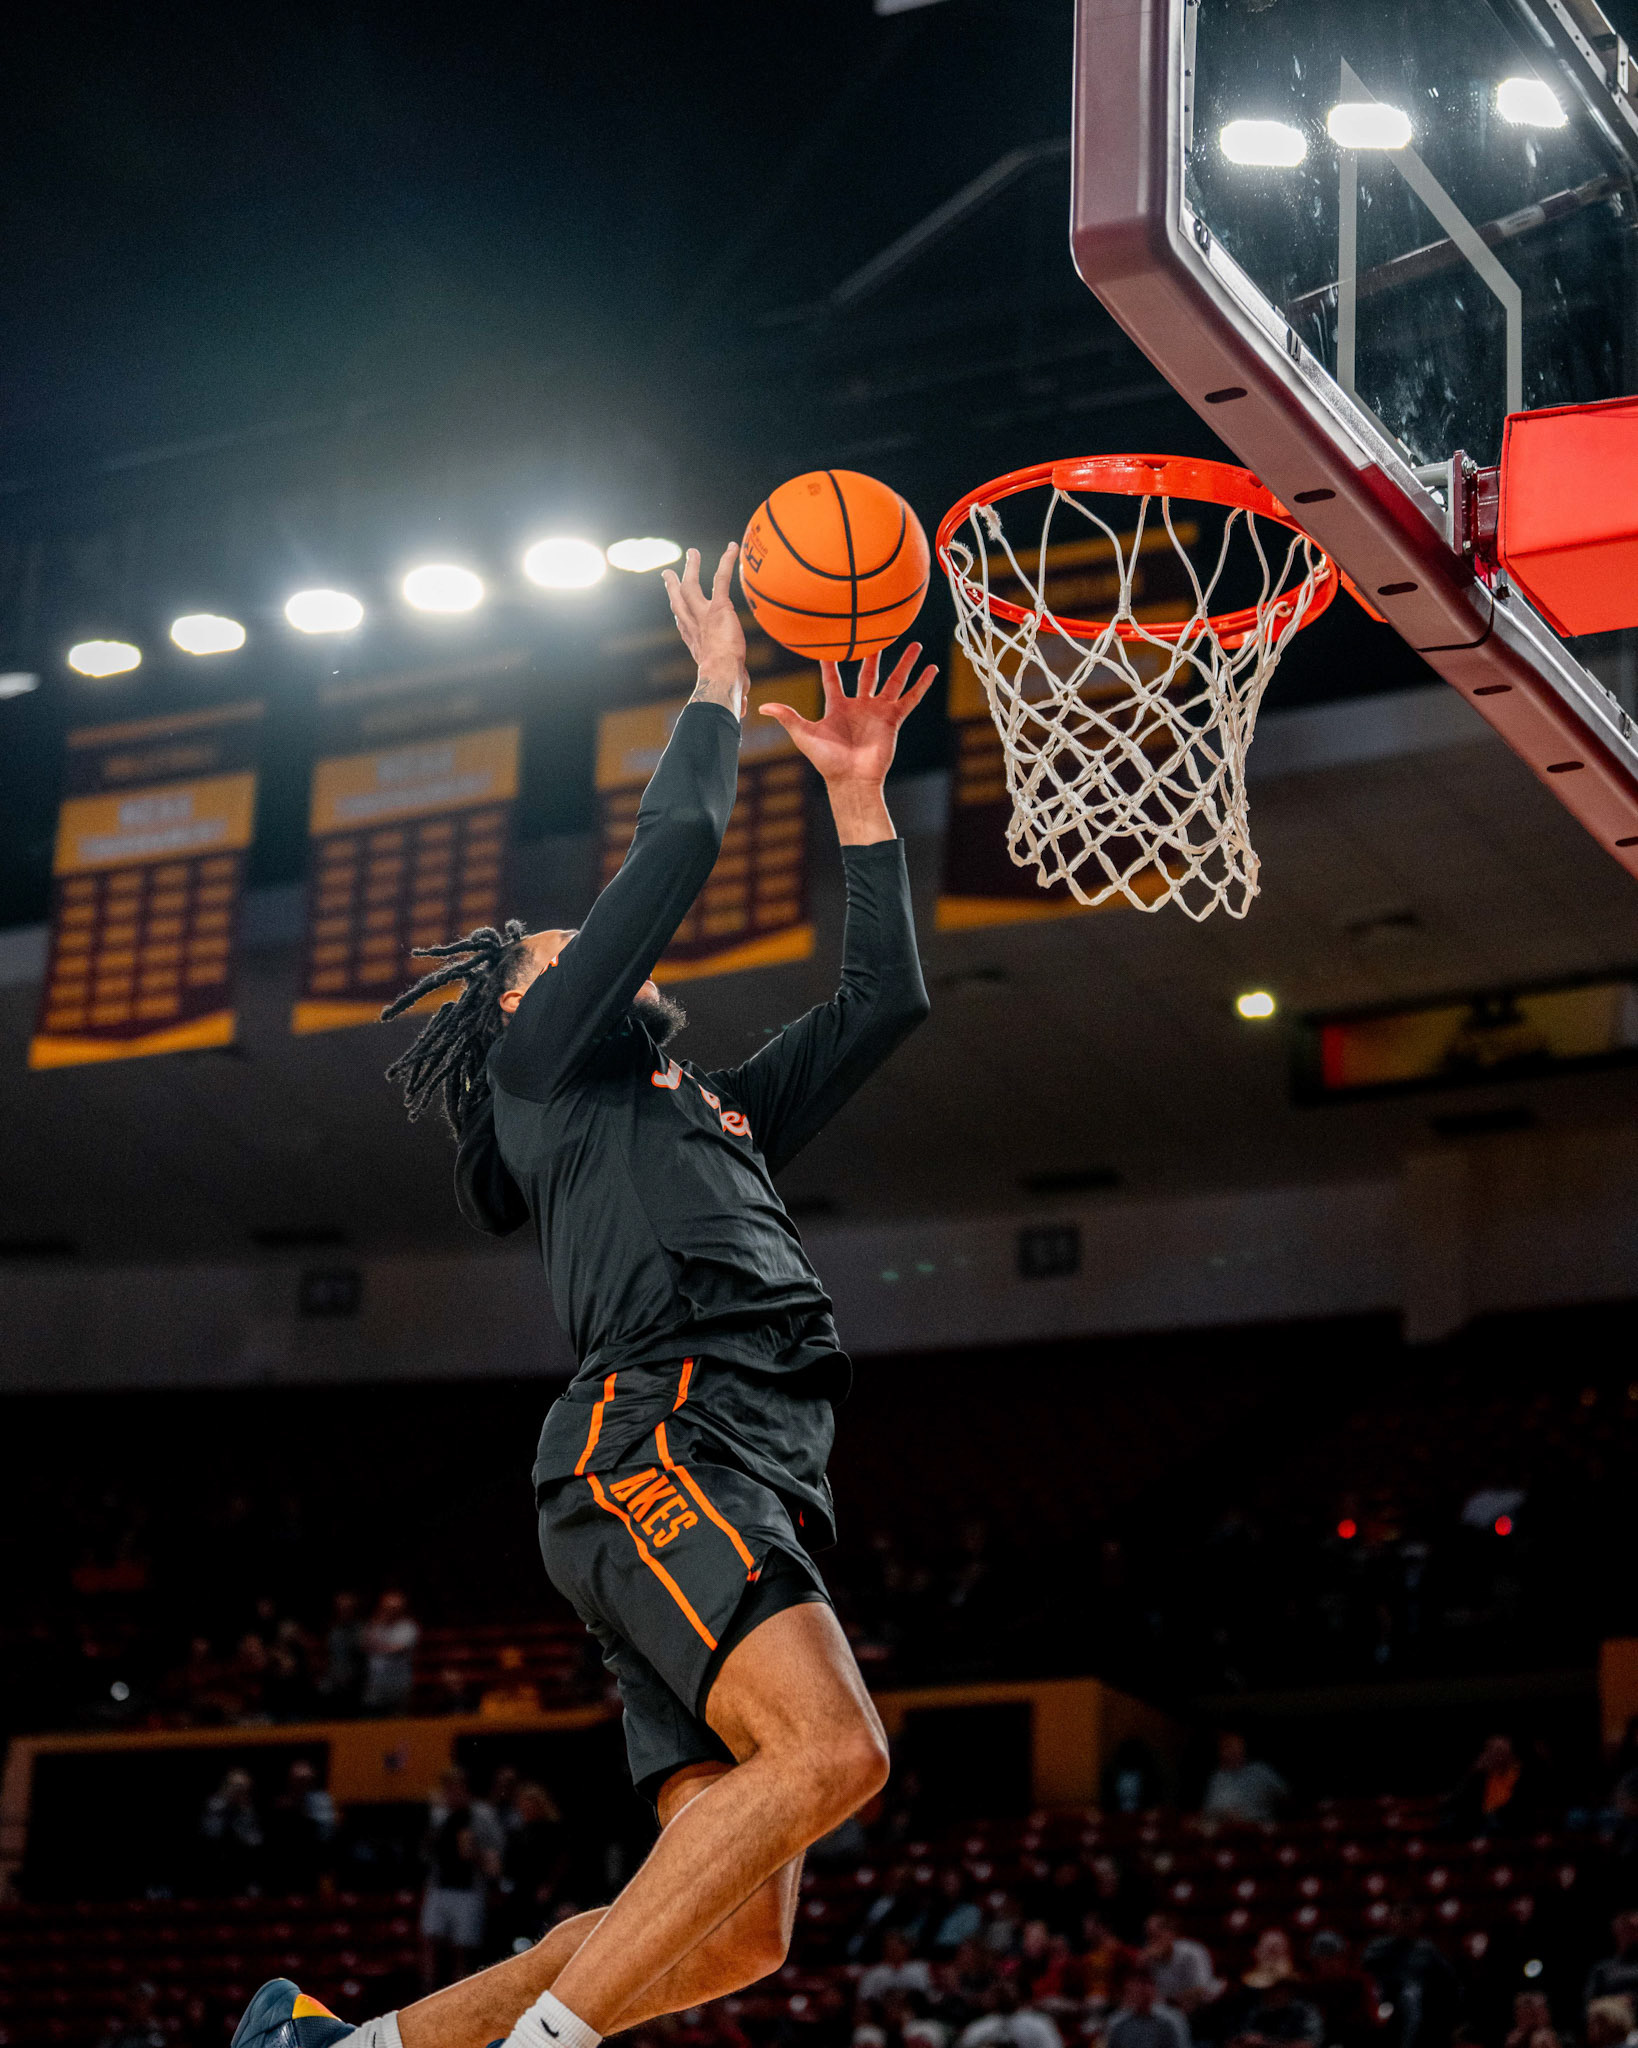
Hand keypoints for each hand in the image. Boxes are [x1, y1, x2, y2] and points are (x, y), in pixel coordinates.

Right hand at [663, 543, 747, 714]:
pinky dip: (726, 562)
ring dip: (692, 569)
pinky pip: (721, 579)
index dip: (680, 615)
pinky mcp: (718, 608)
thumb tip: (742, 711)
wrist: (721, 677)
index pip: (685, 627)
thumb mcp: (732, 689)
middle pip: (679, 603)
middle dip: (673, 587)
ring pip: (692, 586)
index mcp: (696, 644)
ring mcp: (703, 615)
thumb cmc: (725, 689)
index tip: (675, 606)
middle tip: (668, 574)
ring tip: (692, 553)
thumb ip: (738, 694)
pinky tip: (732, 546)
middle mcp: (694, 627)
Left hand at [758, 642, 936, 788]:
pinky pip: (911, 698)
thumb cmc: (827, 761)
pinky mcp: (893, 719)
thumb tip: (762, 707)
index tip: (831, 641)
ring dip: (904, 664)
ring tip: (914, 645)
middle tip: (878, 633)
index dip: (831, 662)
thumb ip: (788, 717)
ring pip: (893, 681)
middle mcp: (859, 706)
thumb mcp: (805, 735)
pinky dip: (922, 685)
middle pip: (867, 674)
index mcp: (837, 707)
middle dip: (873, 655)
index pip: (833, 678)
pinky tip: (932, 669)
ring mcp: (878, 712)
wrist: (851, 780)